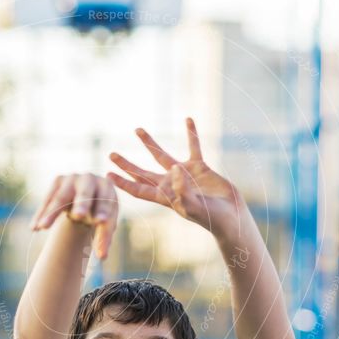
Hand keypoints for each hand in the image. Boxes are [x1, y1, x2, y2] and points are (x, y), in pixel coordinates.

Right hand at [30, 173, 118, 259]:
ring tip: (42, 227)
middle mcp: (90, 178)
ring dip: (51, 213)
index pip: (106, 202)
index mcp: (107, 187)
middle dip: (82, 204)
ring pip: (61, 197)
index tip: (100, 222)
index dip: (103, 211)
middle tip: (79, 216)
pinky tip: (34, 228)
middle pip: (85, 193)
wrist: (86, 196)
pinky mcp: (58, 181)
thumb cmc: (98, 212)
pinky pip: (48, 200)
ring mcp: (72, 178)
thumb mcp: (104, 224)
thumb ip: (104, 239)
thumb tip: (102, 257)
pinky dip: (41, 214)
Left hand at [106, 118, 243, 237]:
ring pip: (162, 155)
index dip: (123, 182)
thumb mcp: (195, 207)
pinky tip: (188, 120)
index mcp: (165, 197)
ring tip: (137, 130)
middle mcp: (170, 184)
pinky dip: (191, 134)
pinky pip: (193, 146)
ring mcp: (184, 174)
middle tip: (111, 154)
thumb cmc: (213, 218)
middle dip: (127, 164)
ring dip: (149, 143)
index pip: (138, 189)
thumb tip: (173, 169)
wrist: (231, 216)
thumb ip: (183, 191)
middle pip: (143, 172)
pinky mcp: (199, 167)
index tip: (107, 174)